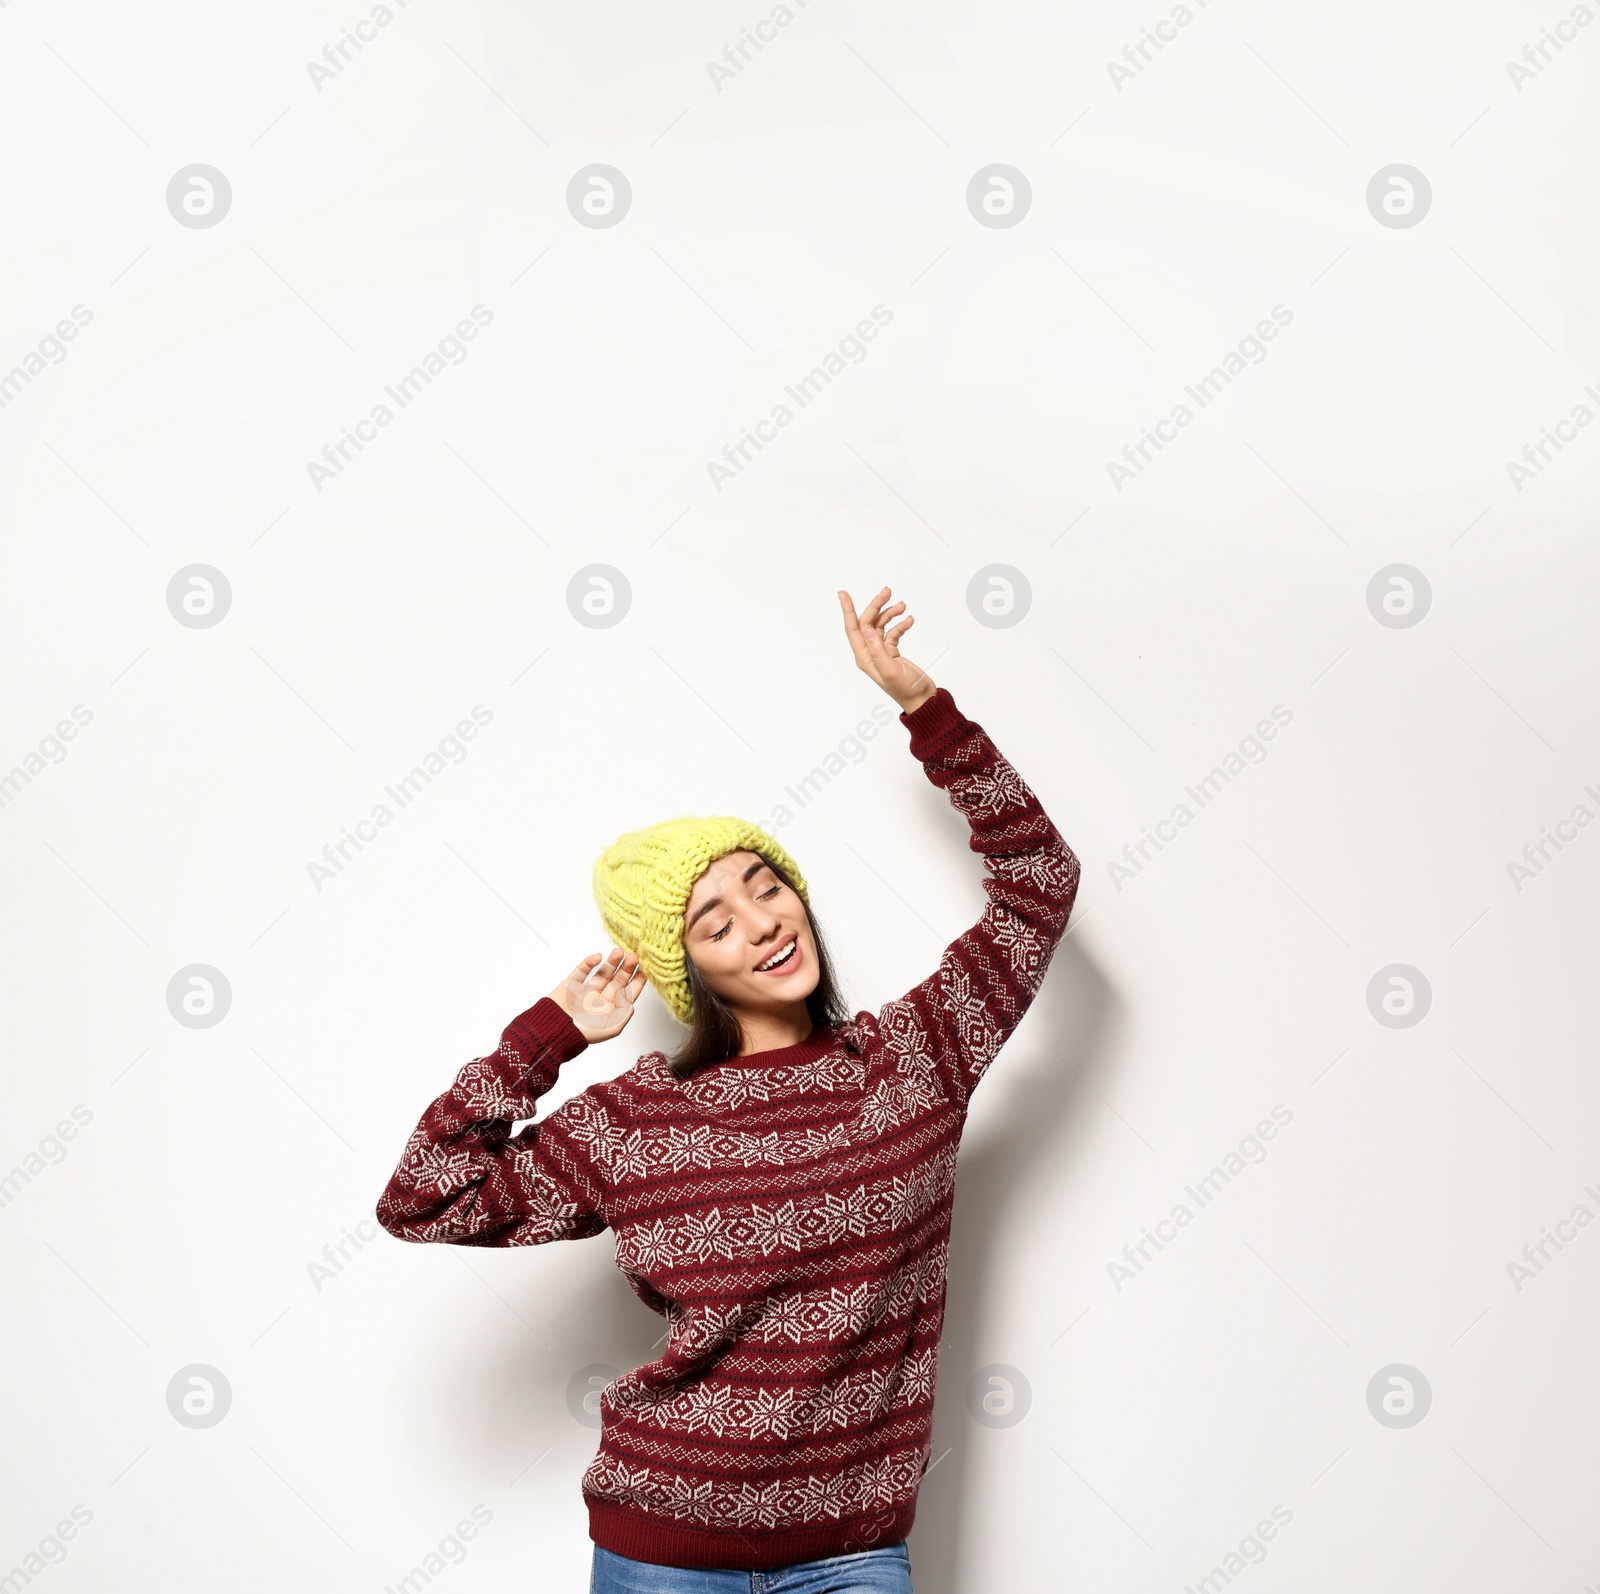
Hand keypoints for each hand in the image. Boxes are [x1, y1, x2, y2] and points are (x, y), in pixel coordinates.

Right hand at [548, 950, 646, 1041]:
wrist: (552, 1031)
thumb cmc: (581, 1034)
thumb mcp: (612, 1028)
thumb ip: (624, 1010)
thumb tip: (625, 992)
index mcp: (610, 1011)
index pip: (628, 993)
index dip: (637, 980)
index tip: (645, 968)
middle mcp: (599, 1000)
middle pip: (617, 980)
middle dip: (626, 968)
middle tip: (633, 956)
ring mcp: (585, 991)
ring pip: (602, 972)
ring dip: (611, 962)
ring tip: (619, 951)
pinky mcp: (571, 984)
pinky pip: (582, 970)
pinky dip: (589, 962)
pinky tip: (597, 957)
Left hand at [838, 585, 936, 713]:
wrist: (922, 698)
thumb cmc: (906, 689)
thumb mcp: (890, 671)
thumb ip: (878, 650)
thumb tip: (867, 629)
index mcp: (864, 658)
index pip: (853, 629)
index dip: (848, 610)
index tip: (843, 594)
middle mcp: (870, 653)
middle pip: (867, 623)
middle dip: (876, 606)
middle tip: (887, 591)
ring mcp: (881, 652)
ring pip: (880, 625)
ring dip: (890, 613)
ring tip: (903, 606)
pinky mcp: (892, 652)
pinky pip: (893, 632)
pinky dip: (900, 624)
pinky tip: (910, 620)